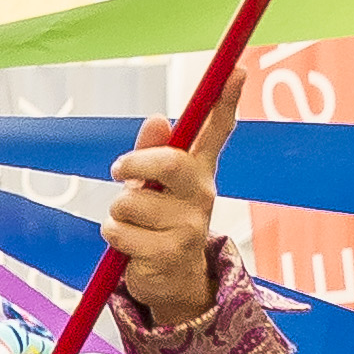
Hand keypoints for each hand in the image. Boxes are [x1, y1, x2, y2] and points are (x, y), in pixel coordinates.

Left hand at [105, 78, 241, 324]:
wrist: (173, 283)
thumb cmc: (158, 226)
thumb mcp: (154, 188)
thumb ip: (152, 154)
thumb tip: (154, 119)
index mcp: (199, 173)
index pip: (217, 132)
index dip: (226, 101)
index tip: (238, 70)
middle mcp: (201, 195)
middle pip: (168, 163)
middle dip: (135, 164)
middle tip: (120, 170)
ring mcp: (189, 225)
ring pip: (129, 202)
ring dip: (117, 214)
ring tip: (133, 227)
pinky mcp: (170, 252)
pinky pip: (120, 232)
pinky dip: (114, 238)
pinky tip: (131, 248)